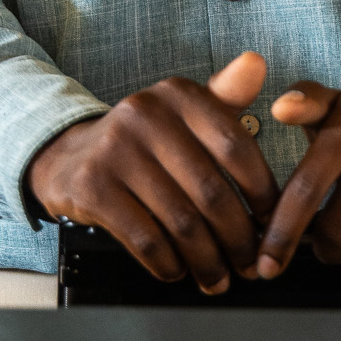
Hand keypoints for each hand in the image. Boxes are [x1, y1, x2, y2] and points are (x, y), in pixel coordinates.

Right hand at [26, 51, 277, 293]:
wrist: (69, 156)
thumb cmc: (145, 140)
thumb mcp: (184, 112)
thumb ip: (226, 95)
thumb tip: (257, 62)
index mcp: (179, 94)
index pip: (236, 146)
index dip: (262, 194)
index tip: (270, 226)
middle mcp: (146, 113)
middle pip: (211, 191)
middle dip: (237, 239)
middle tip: (247, 266)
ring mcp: (115, 150)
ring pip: (181, 222)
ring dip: (207, 261)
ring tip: (217, 279)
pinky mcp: (92, 187)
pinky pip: (145, 238)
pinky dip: (168, 264)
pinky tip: (177, 270)